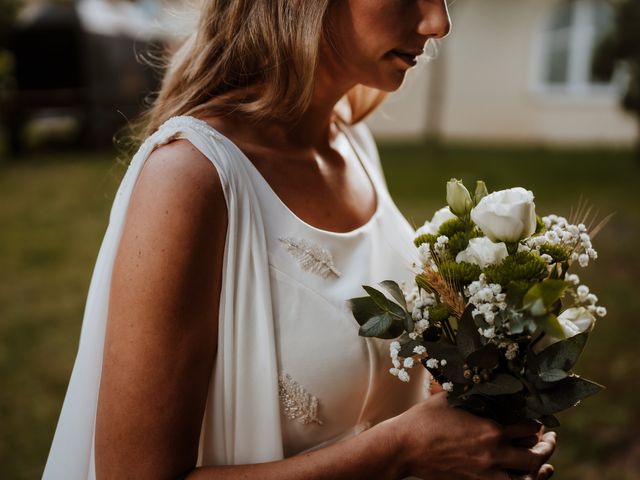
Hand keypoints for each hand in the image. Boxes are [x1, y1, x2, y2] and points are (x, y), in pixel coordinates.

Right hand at [387, 392, 556, 479]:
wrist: (403, 447)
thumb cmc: (424, 419)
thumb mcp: (451, 397)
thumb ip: (473, 392)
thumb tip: (486, 379)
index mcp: (490, 429)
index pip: (529, 427)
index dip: (537, 423)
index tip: (537, 420)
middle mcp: (493, 453)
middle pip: (535, 457)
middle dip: (546, 448)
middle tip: (549, 442)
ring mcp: (485, 473)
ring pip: (526, 479)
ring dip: (536, 471)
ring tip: (541, 464)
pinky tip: (518, 475)